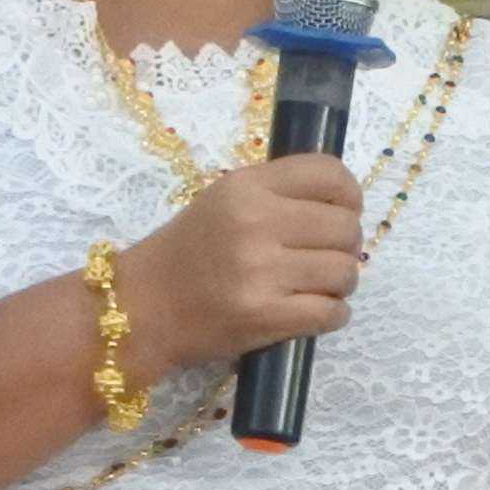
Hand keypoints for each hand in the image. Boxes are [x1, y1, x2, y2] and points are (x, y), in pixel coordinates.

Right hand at [115, 154, 367, 383]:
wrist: (140, 307)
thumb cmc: (185, 253)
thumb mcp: (223, 201)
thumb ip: (276, 194)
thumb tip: (341, 206)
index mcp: (247, 186)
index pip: (329, 173)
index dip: (349, 195)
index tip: (343, 212)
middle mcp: (256, 222)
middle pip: (345, 226)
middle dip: (346, 246)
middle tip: (326, 258)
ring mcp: (261, 271)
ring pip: (344, 272)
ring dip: (341, 283)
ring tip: (318, 287)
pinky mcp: (264, 316)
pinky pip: (331, 313)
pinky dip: (334, 315)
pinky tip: (316, 312)